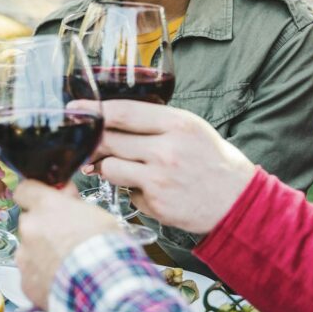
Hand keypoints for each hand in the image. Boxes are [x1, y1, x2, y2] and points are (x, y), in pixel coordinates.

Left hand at [14, 181, 120, 310]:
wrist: (103, 286)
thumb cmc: (105, 248)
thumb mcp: (97, 214)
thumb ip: (74, 203)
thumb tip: (67, 194)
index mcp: (46, 206)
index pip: (25, 190)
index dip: (33, 196)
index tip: (42, 203)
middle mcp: (30, 228)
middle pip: (28, 222)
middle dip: (41, 228)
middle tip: (63, 238)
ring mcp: (25, 256)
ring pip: (27, 250)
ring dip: (41, 254)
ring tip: (66, 264)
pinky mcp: (26, 281)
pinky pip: (31, 275)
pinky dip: (42, 277)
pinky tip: (61, 280)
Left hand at [76, 100, 255, 234]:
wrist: (238, 202)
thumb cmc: (212, 162)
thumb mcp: (191, 130)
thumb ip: (155, 123)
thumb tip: (112, 121)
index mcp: (177, 124)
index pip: (123, 112)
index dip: (94, 110)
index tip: (75, 108)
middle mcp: (167, 150)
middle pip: (110, 140)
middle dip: (95, 143)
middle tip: (88, 145)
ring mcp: (159, 178)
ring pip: (110, 168)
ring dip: (111, 168)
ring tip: (130, 169)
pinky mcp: (155, 203)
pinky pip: (126, 192)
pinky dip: (132, 191)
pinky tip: (152, 190)